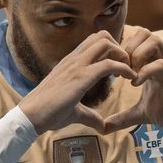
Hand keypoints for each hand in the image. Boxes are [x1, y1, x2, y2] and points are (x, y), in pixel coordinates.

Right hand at [19, 31, 136, 133]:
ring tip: (130, 70)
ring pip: (105, 43)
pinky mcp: (80, 77)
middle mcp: (73, 60)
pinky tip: (131, 78)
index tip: (121, 66)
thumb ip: (90, 116)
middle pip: (101, 36)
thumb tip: (102, 126)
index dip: (111, 50)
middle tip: (127, 65)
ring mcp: (76, 66)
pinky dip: (124, 68)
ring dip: (122, 54)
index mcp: (71, 64)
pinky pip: (108, 64)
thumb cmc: (48, 114)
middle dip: (119, 47)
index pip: (93, 43)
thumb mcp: (74, 112)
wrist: (31, 117)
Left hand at [104, 29, 162, 135]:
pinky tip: (135, 84)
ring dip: (137, 55)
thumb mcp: (141, 114)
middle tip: (121, 69)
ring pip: (154, 40)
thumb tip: (103, 128)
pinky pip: (162, 64)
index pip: (135, 40)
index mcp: (152, 64)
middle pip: (143, 33)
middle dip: (127, 48)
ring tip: (130, 74)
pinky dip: (146, 71)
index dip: (120, 51)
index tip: (112, 69)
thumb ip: (123, 118)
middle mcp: (162, 60)